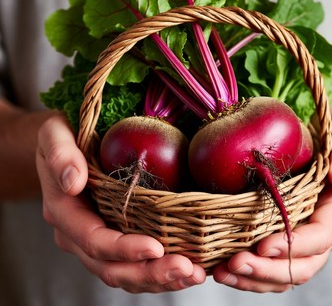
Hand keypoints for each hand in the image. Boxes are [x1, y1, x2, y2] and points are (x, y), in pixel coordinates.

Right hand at [36, 114, 205, 292]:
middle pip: (112, 267)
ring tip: (194, 274)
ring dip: (159, 279)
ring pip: (125, 273)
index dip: (124, 249)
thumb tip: (73, 181)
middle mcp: (77, 234)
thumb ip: (60, 155)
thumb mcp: (54, 134)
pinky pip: (133, 264)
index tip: (155, 247)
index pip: (93, 240)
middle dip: (150, 273)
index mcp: (64, 211)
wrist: (61, 144)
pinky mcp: (113, 237)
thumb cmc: (61, 136)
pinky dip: (159, 272)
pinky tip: (186, 268)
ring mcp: (94, 239)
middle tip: (186, 269)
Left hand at [212, 108, 331, 291]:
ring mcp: (306, 237)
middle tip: (234, 264)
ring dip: (254, 278)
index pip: (321, 236)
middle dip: (268, 269)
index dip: (294, 245)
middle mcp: (324, 229)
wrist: (330, 145)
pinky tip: (225, 268)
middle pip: (302, 265)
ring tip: (222, 272)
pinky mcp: (288, 236)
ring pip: (286, 272)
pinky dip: (251, 272)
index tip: (263, 245)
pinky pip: (273, 263)